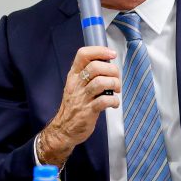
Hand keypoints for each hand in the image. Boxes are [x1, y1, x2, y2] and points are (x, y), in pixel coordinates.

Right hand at [40, 46, 120, 166]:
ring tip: (116, 91)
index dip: (100, 51)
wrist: (64, 129)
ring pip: (101, 82)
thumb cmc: (74, 106)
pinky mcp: (88, 111)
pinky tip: (114, 103)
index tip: (112, 55)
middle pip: (95, 67)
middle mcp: (77, 84)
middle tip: (116, 79)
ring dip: (114, 84)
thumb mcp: (76, 86)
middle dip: (112, 70)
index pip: (83, 54)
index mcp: (74, 76)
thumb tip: (108, 64)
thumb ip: (89, 74)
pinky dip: (114, 100)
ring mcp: (82, 98)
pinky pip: (104, 101)